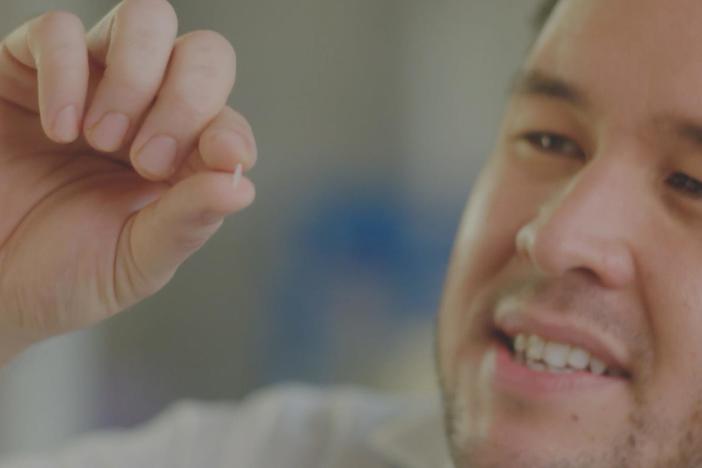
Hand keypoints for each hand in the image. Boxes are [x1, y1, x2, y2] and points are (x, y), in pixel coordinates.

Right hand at [0, 0, 256, 362]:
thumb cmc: (62, 274)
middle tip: (147, 158)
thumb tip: (242, 185)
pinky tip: (60, 127)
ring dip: (136, 77)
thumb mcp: (135, 261)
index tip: (220, 157)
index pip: (227, 118)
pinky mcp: (28, 71)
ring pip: (146, 21)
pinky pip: (59, 30)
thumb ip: (187, 222)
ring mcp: (93, 85)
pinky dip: (67, 71)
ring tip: (99, 138)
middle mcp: (147, 112)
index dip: (230, 130)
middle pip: (203, 54)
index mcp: (182, 160)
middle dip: (187, 99)